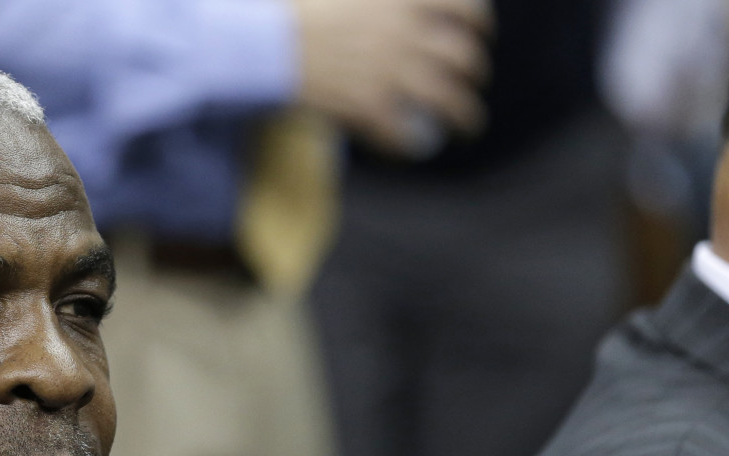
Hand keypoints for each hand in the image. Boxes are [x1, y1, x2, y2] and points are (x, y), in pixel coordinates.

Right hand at [293, 0, 492, 156]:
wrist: (262, 45)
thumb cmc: (293, 11)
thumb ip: (373, 2)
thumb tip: (389, 9)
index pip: (466, 7)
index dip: (480, 22)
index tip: (481, 34)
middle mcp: (408, 36)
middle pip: (465, 58)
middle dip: (476, 73)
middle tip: (471, 83)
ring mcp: (392, 75)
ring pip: (450, 102)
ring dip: (468, 118)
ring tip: (468, 128)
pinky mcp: (370, 109)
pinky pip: (404, 135)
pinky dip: (410, 147)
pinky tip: (408, 152)